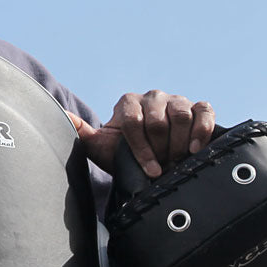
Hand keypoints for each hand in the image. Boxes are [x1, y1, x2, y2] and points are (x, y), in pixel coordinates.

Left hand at [69, 90, 214, 177]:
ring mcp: (176, 100)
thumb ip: (82, 133)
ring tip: (177, 160)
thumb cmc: (125, 156)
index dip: (141, 148)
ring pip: (180, 115)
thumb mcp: (102, 148)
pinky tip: (196, 148)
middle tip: (162, 166)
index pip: (133, 121)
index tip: (149, 169)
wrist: (155, 163)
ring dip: (179, 144)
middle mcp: (152, 98)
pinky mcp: (198, 107)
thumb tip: (62, 116)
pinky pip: (204, 111)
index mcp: (128, 104)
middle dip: (160, 149)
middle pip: (157, 120)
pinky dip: (201, 130)